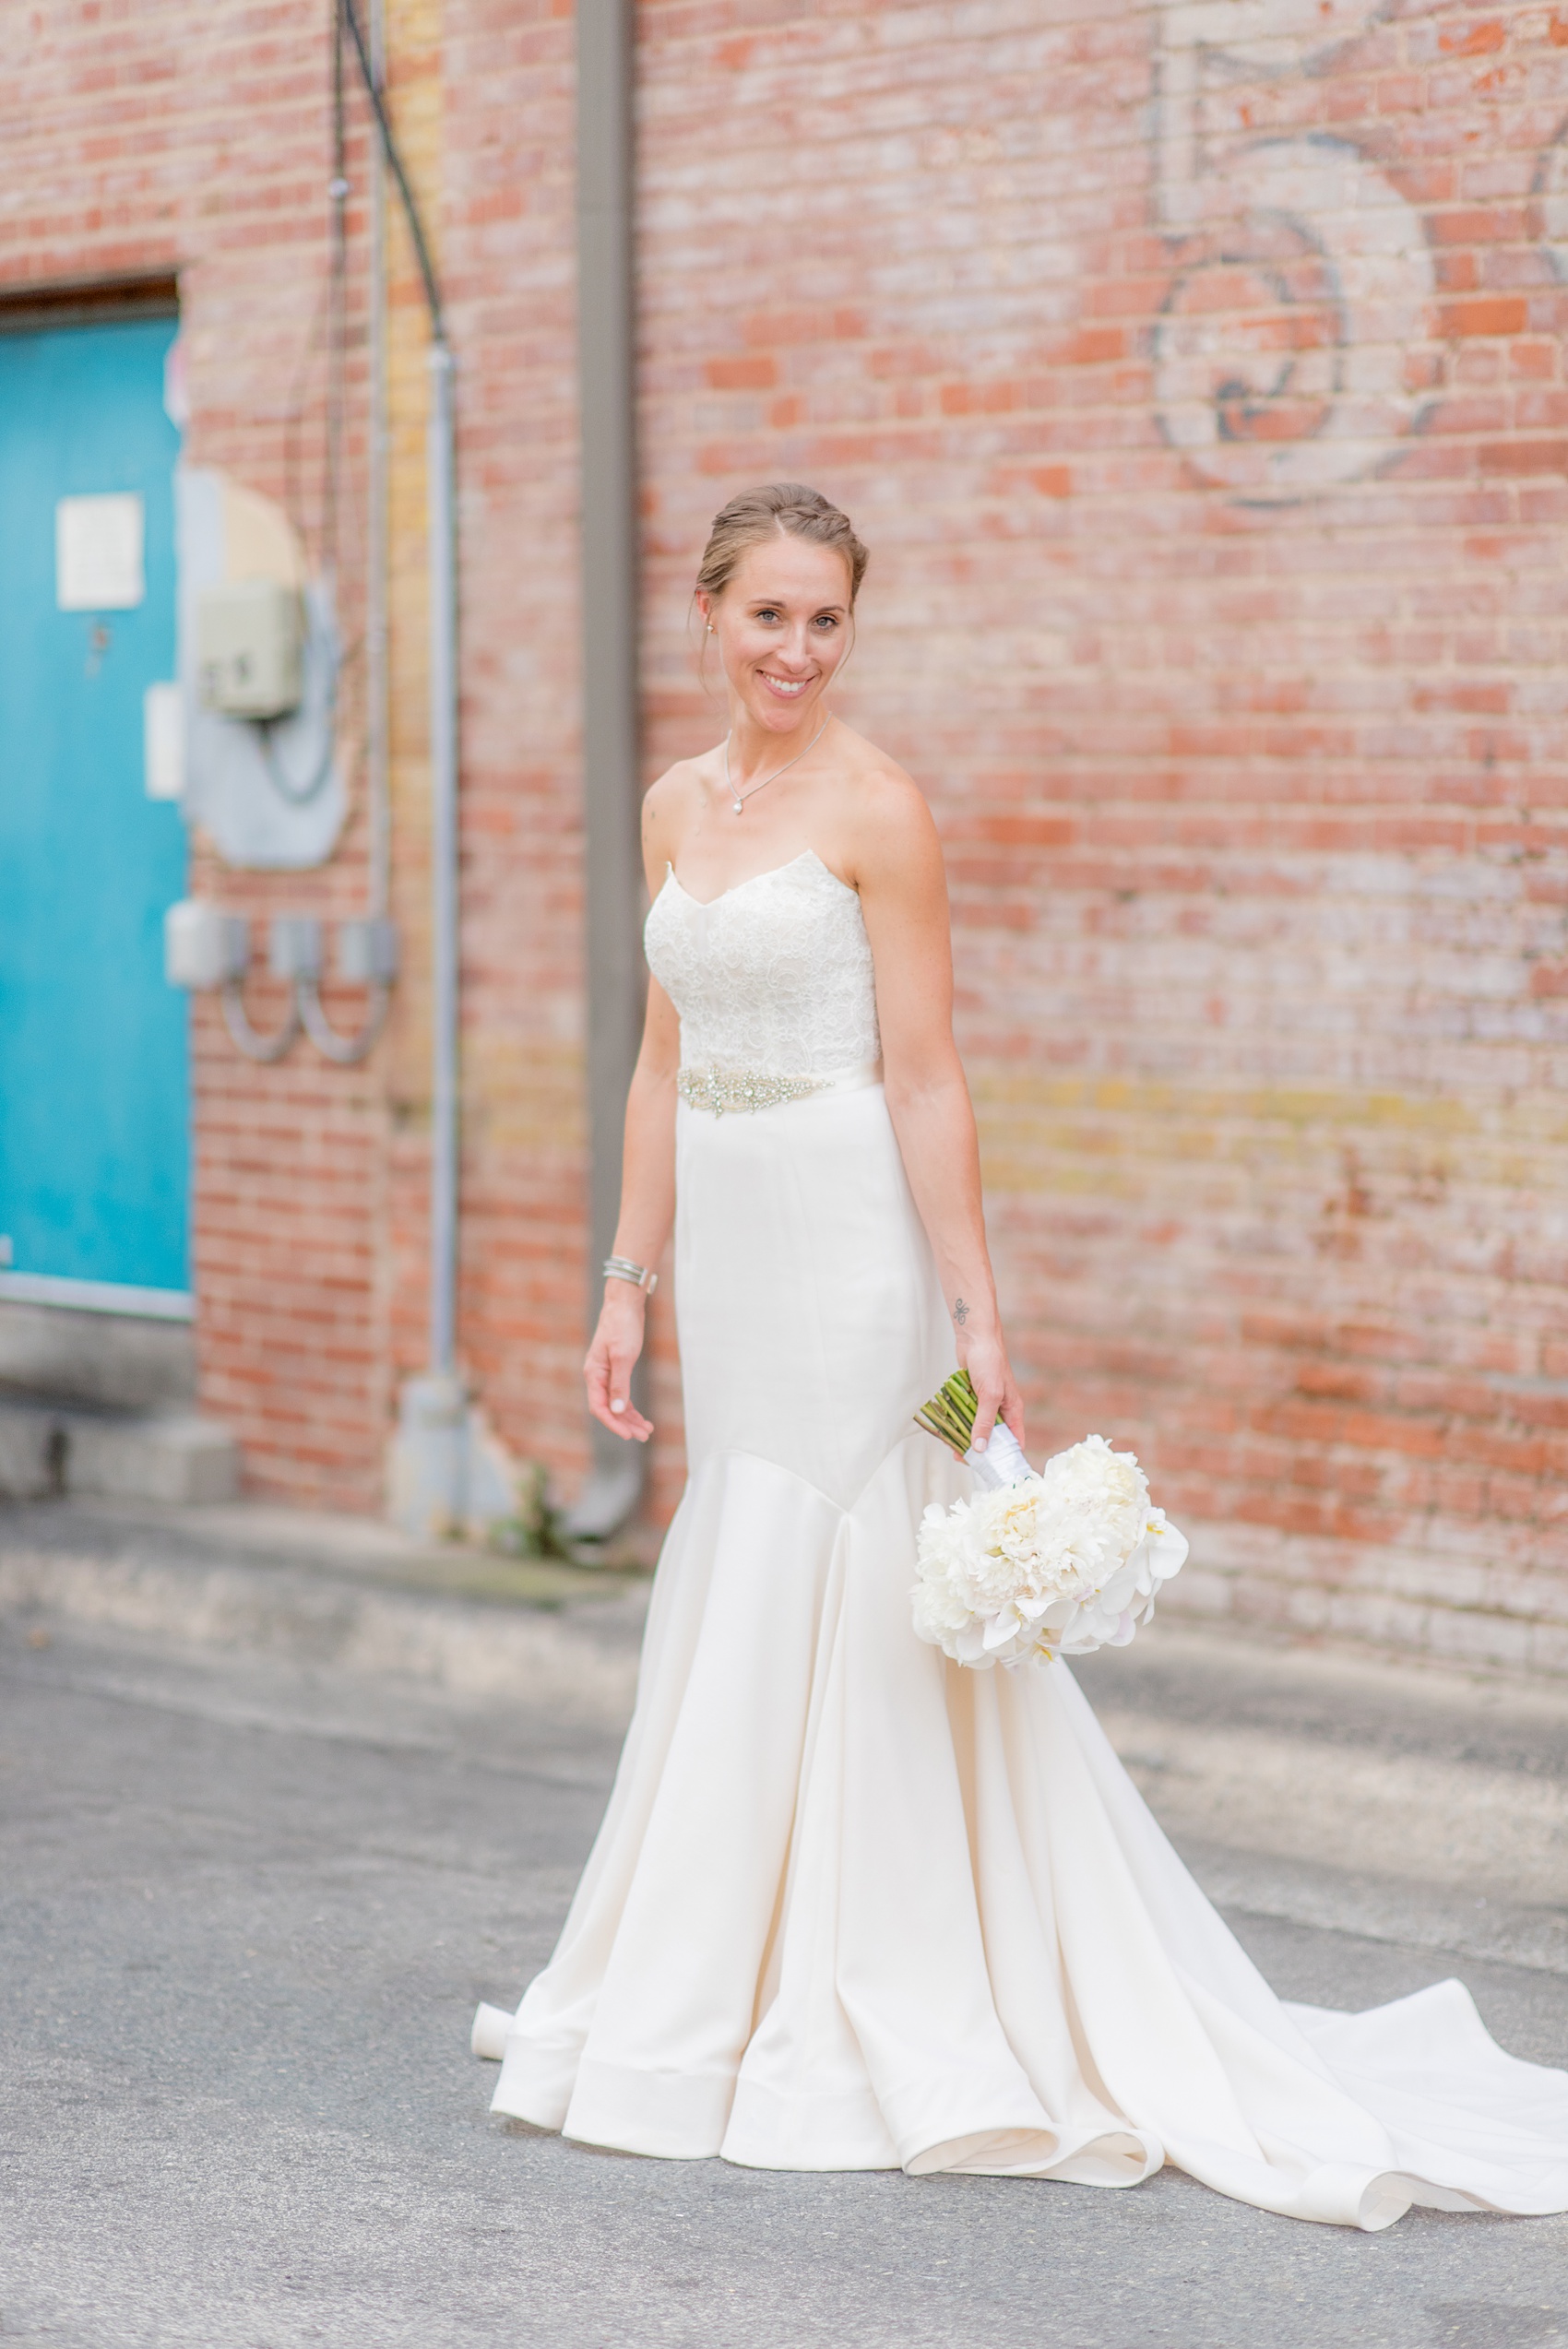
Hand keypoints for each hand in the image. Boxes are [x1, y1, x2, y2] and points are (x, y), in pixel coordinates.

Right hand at [584, 1283, 653, 1440]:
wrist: (625, 1304)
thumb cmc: (622, 1326)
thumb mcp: (623, 1357)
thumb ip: (619, 1384)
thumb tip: (616, 1410)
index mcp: (594, 1374)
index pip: (600, 1407)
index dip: (613, 1423)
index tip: (628, 1435)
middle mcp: (597, 1376)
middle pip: (609, 1408)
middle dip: (626, 1423)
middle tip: (644, 1435)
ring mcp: (606, 1373)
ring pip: (616, 1403)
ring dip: (630, 1417)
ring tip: (647, 1430)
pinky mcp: (616, 1369)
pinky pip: (621, 1394)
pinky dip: (630, 1406)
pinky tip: (641, 1416)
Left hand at [956, 1320, 1023, 1457]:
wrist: (974, 1338)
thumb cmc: (989, 1362)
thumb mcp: (989, 1395)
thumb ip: (985, 1422)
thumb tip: (980, 1447)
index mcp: (1012, 1410)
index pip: (1015, 1440)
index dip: (1006, 1456)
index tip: (994, 1471)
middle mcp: (1000, 1409)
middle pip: (992, 1436)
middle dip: (980, 1448)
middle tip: (965, 1460)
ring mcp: (984, 1404)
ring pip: (976, 1427)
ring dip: (965, 1436)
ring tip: (953, 1448)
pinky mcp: (971, 1397)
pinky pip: (964, 1415)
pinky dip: (957, 1422)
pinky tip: (948, 1431)